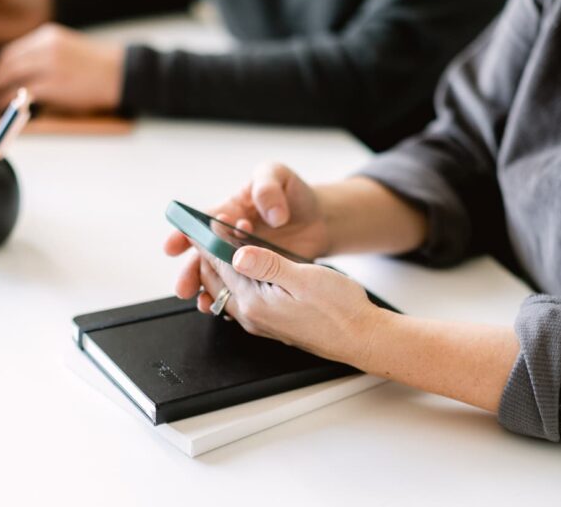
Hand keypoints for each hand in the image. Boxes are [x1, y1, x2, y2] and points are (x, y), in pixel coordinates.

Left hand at [0, 24, 123, 113]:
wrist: (124, 73)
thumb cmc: (102, 68)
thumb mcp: (70, 51)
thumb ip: (46, 56)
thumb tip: (26, 76)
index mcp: (49, 36)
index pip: (13, 49)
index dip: (1, 66)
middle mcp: (45, 46)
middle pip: (7, 62)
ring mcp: (49, 65)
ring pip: (11, 75)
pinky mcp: (53, 84)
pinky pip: (23, 91)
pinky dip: (10, 99)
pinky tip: (8, 106)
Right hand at [166, 163, 332, 297]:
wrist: (321, 218)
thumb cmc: (292, 191)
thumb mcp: (277, 175)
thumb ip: (268, 188)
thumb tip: (271, 215)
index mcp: (229, 210)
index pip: (201, 224)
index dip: (185, 235)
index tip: (173, 246)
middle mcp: (231, 237)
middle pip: (204, 256)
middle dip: (191, 272)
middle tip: (184, 287)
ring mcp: (246, 259)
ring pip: (220, 278)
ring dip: (207, 290)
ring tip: (203, 302)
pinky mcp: (261, 276)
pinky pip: (243, 290)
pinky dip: (233, 300)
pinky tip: (228, 310)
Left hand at [194, 245, 380, 365]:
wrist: (362, 338)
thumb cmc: (340, 310)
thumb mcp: (304, 278)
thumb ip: (267, 265)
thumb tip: (237, 253)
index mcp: (255, 304)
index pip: (220, 267)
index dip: (209, 242)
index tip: (200, 225)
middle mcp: (252, 316)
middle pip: (217, 281)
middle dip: (208, 256)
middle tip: (205, 232)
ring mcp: (261, 322)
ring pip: (228, 290)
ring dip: (221, 268)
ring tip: (221, 245)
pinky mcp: (271, 322)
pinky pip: (242, 298)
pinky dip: (236, 279)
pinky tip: (246, 268)